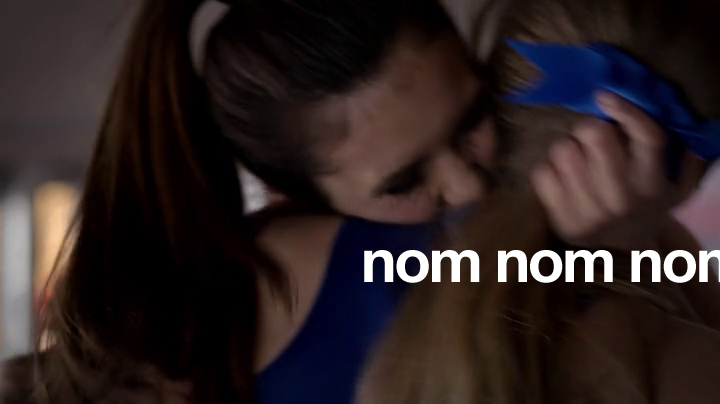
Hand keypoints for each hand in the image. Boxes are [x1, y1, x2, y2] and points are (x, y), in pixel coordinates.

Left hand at [530, 91, 676, 248]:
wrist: (626, 249)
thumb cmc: (648, 202)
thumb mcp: (676, 181)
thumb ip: (680, 152)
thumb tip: (670, 115)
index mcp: (653, 182)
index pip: (646, 137)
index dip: (626, 110)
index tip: (604, 96)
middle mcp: (623, 198)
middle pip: (595, 136)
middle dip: (590, 128)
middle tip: (591, 138)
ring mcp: (591, 213)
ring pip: (563, 150)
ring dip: (568, 148)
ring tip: (577, 161)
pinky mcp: (564, 221)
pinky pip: (541, 173)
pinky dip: (549, 169)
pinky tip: (563, 179)